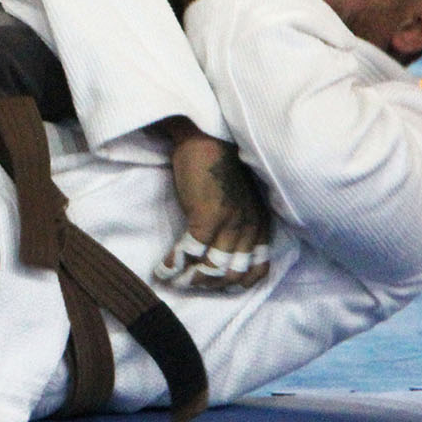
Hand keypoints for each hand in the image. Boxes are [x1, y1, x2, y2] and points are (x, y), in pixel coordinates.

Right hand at [158, 127, 270, 293]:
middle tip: (188, 282)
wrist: (207, 136)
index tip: (214, 284)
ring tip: (174, 279)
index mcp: (259, 223)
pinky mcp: (206, 215)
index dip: (234, 283)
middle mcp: (248, 226)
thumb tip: (222, 249)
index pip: (256, 270)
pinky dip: (173, 265)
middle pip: (232, 275)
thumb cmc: (220, 162)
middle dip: (209, 285)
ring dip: (190, 280)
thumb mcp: (241, 198)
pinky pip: (189, 252)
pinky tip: (162, 269)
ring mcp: (228, 222)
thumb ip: (239, 222)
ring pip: (212, 269)